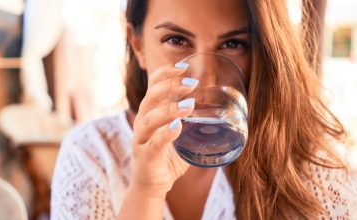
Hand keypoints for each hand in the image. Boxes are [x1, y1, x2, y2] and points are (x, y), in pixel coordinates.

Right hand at [130, 64, 197, 196]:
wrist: (153, 184)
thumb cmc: (168, 155)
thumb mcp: (181, 133)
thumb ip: (192, 120)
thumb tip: (222, 110)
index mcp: (150, 112)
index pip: (152, 85)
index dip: (165, 73)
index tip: (183, 66)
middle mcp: (143, 122)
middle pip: (150, 97)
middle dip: (170, 86)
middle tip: (191, 83)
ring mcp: (141, 139)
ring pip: (149, 119)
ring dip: (169, 109)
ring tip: (189, 105)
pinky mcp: (145, 157)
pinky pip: (153, 144)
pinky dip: (165, 135)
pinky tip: (177, 128)